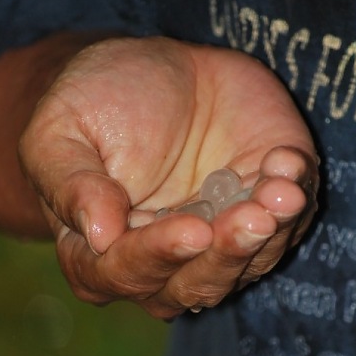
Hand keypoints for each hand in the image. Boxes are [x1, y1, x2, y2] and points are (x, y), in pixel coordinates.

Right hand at [19, 37, 318, 318]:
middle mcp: (168, 259)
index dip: (160, 256)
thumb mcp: (60, 130)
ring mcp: (224, 238)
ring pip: (252, 261)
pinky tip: (286, 161)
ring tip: (281, 191)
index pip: (129, 274)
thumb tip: (98, 235)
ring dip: (271, 232)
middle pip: (198, 285)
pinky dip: (296, 194)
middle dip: (227, 256)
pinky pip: (290, 219)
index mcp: (104, 253)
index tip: (192, 230)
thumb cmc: (98, 102)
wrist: (157, 70)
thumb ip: (71, 184)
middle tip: (250, 219)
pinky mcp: (268, 208)